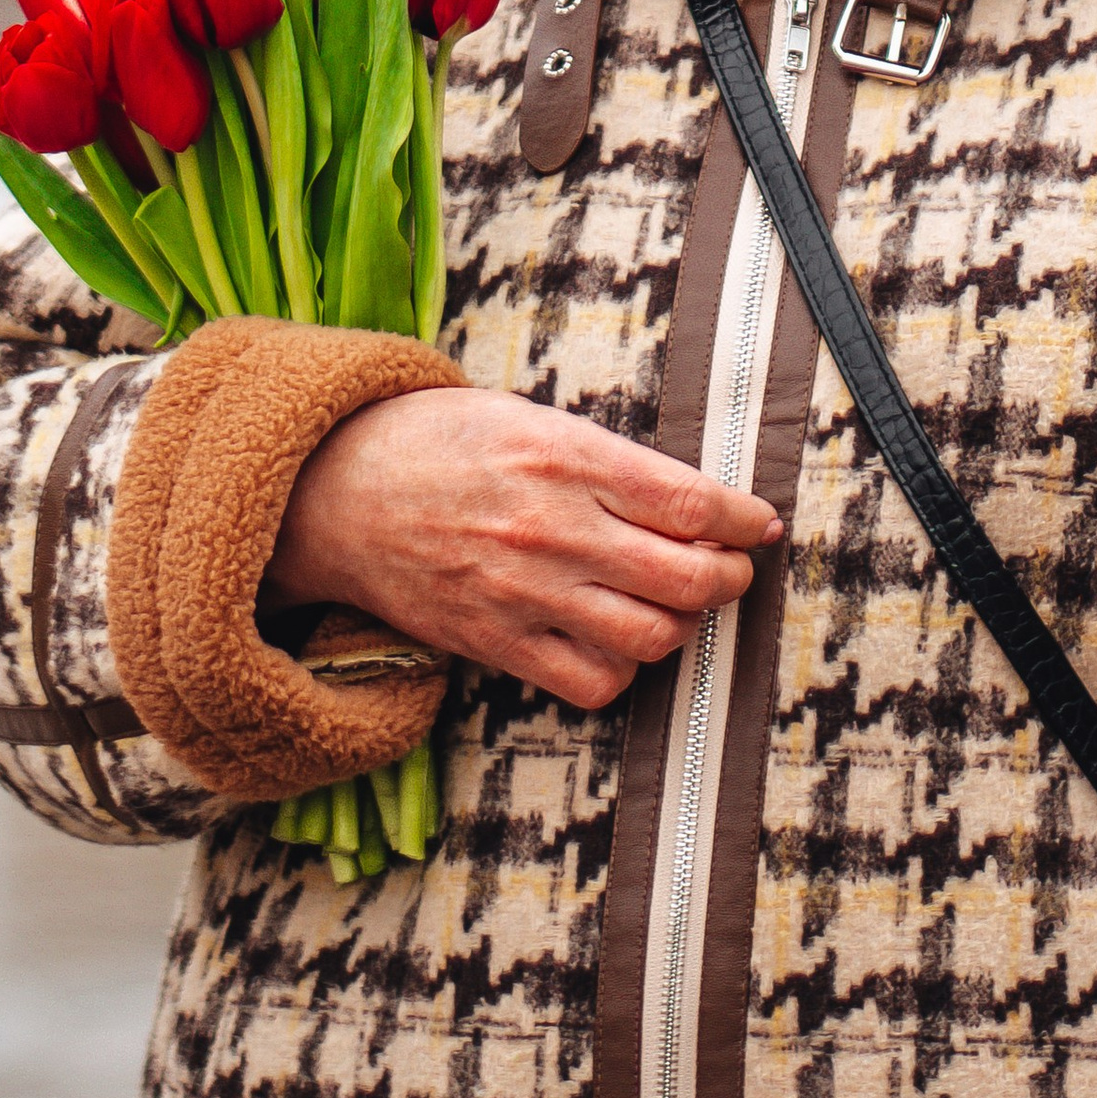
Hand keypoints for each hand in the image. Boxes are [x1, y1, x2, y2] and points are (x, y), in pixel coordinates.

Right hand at [262, 386, 780, 709]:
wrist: (337, 491)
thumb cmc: (436, 441)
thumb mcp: (526, 416)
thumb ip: (604, 459)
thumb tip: (686, 496)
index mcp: (566, 455)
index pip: (689, 500)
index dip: (742, 520)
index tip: (759, 524)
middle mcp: (554, 528)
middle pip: (687, 577)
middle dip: (729, 578)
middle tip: (732, 569)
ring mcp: (526, 592)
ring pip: (651, 637)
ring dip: (683, 626)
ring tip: (678, 606)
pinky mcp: (498, 642)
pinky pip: (592, 682)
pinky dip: (624, 670)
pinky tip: (620, 641)